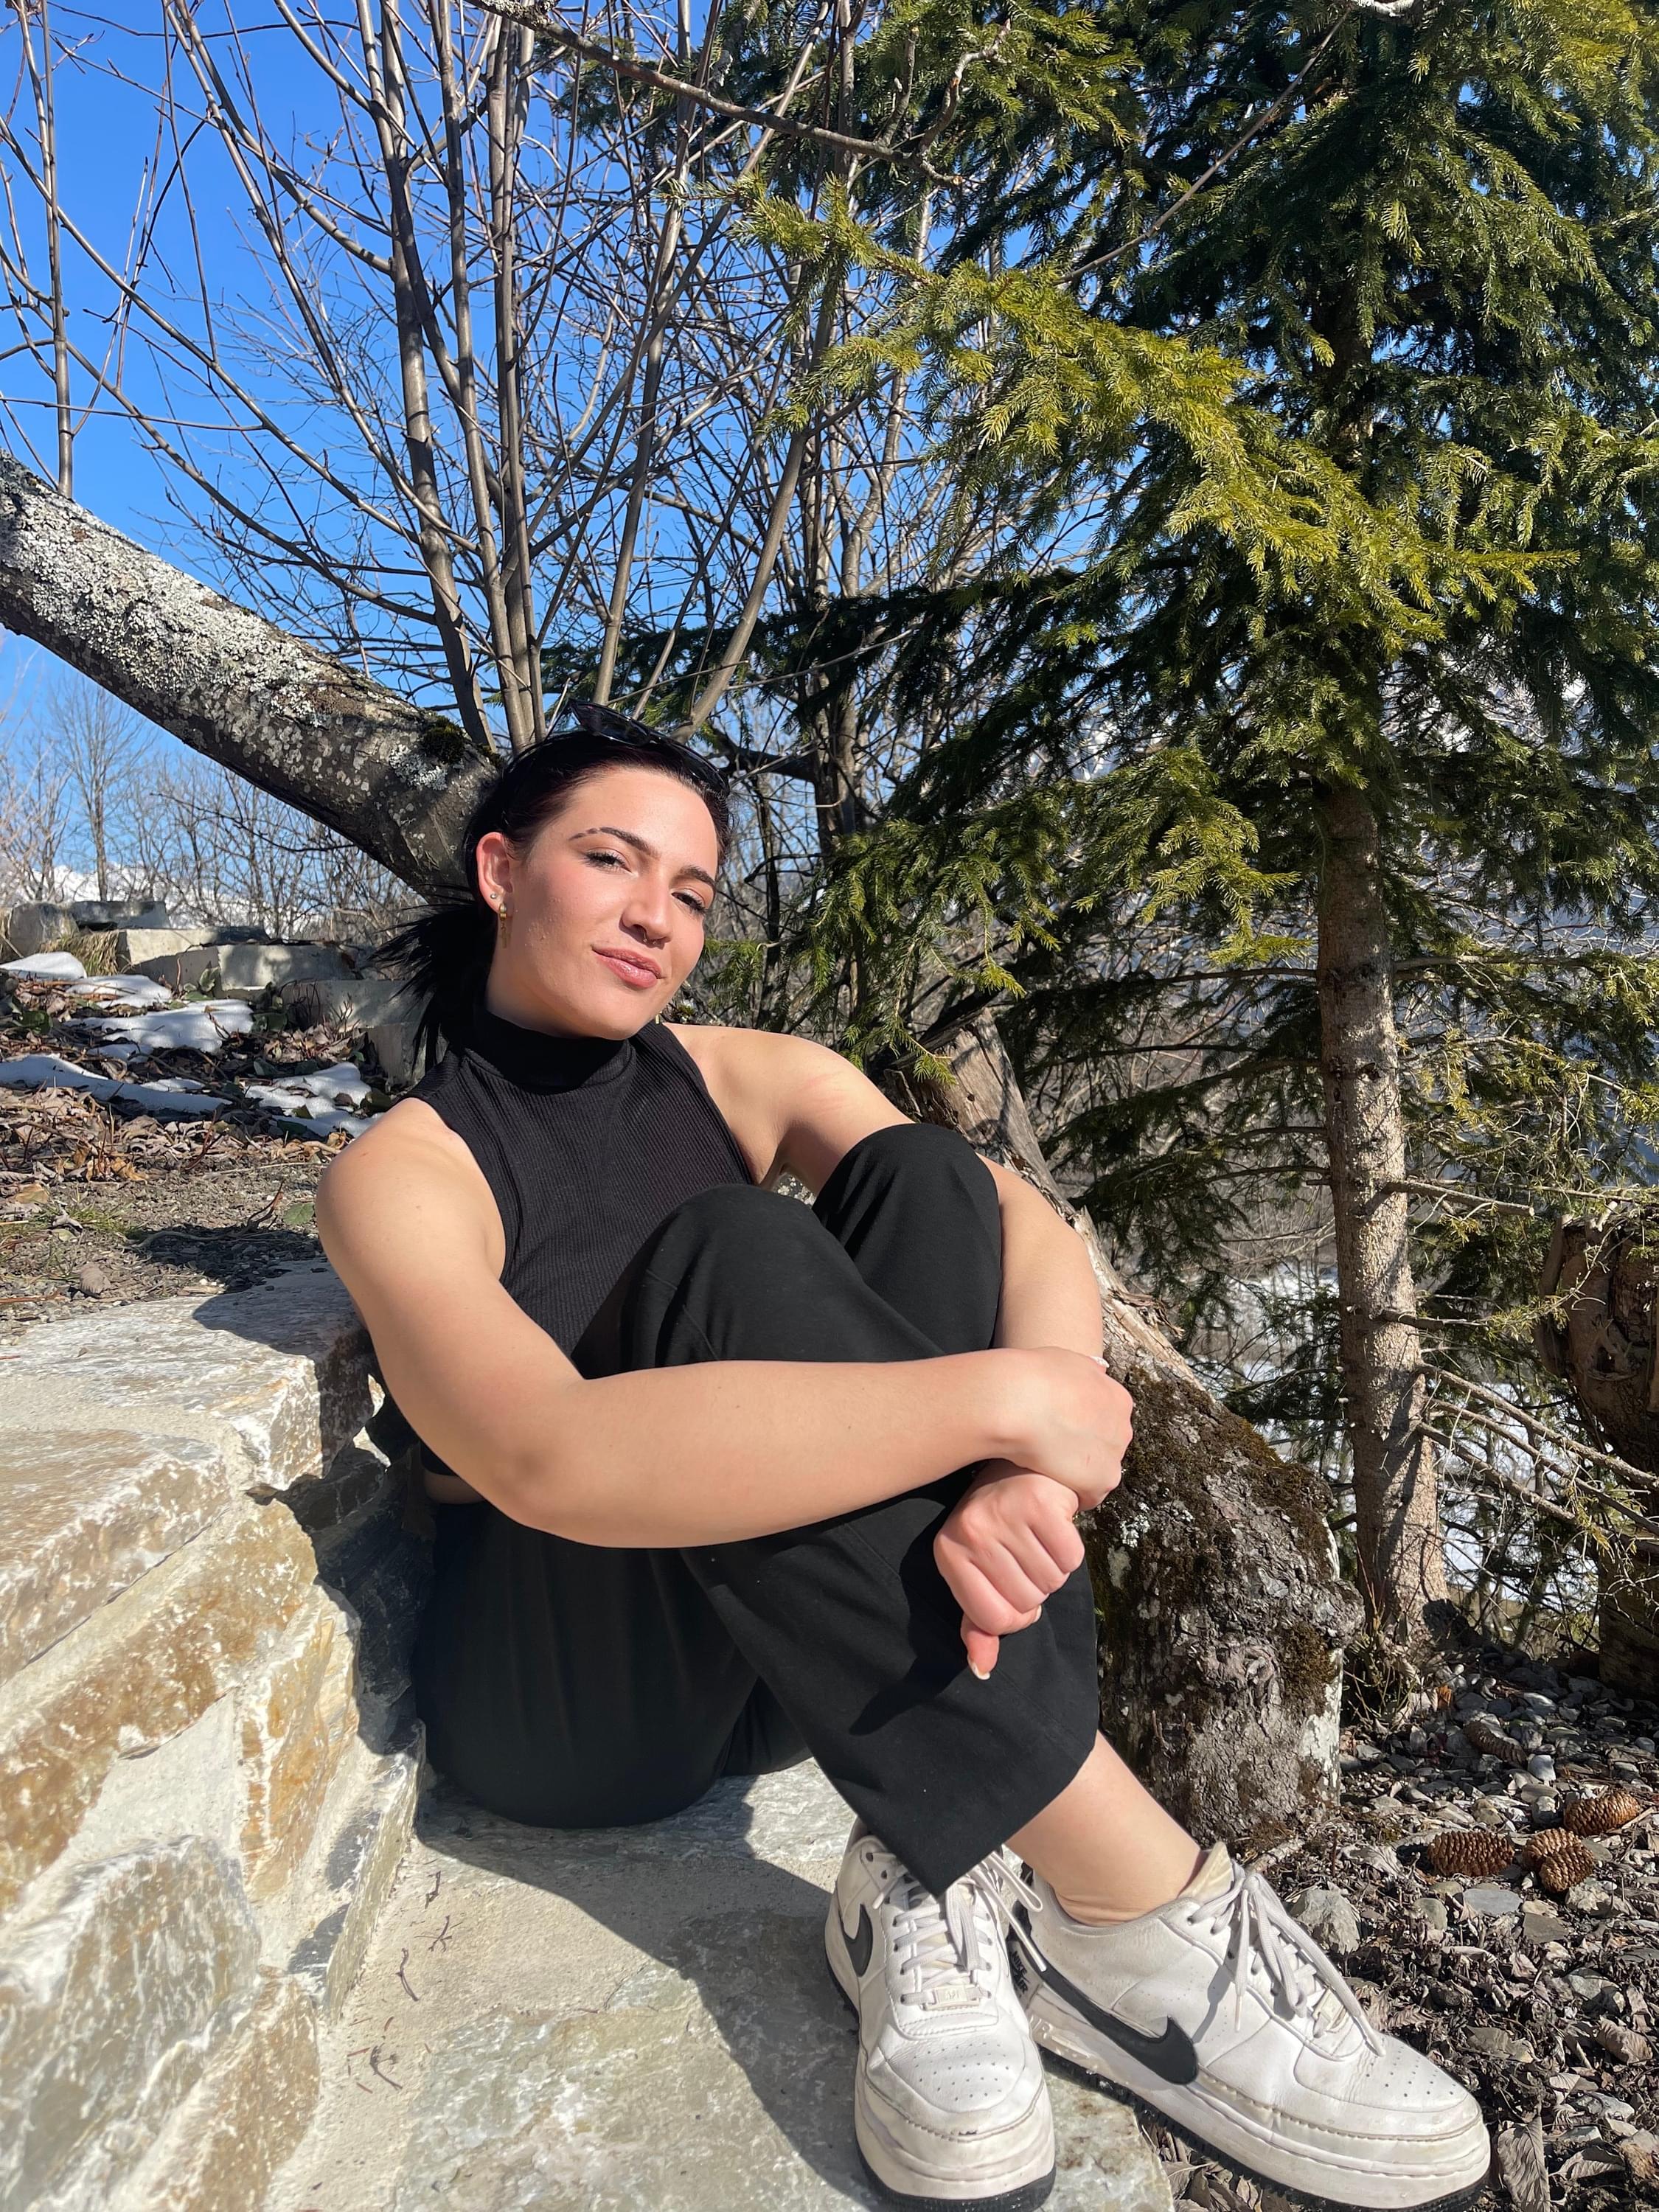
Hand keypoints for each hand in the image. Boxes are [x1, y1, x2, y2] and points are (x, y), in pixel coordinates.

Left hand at [934, 1462, 1086, 1679]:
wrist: (1019, 1462)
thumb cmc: (999, 1522)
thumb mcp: (979, 1569)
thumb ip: (979, 1620)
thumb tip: (982, 1668)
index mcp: (948, 1553)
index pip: (995, 1620)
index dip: (1017, 1613)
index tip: (1014, 1584)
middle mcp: (971, 1533)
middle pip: (1028, 1602)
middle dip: (1037, 1586)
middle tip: (1027, 1551)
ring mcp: (1004, 1515)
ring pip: (1052, 1582)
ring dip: (1054, 1567)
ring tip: (1038, 1537)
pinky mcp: (1039, 1502)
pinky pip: (1071, 1558)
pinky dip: (1070, 1548)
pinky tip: (1055, 1524)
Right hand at [1013, 1350, 1133, 1511]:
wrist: (1020, 1402)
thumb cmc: (1036, 1377)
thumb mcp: (1069, 1360)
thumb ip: (1086, 1372)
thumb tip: (1097, 1372)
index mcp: (1117, 1399)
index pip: (1108, 1421)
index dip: (1083, 1427)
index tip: (1063, 1430)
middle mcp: (1123, 1427)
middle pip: (1106, 1446)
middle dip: (1084, 1450)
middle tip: (1053, 1448)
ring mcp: (1114, 1456)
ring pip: (1098, 1472)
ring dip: (1078, 1473)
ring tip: (1048, 1466)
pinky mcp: (1100, 1481)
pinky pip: (1088, 1495)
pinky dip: (1072, 1492)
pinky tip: (1050, 1481)